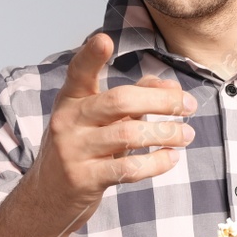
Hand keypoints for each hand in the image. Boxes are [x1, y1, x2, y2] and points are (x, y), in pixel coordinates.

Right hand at [28, 31, 197, 234]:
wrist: (48, 197)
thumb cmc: (81, 149)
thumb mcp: (98, 120)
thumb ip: (131, 98)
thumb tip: (169, 85)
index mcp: (71, 100)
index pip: (79, 72)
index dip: (90, 55)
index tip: (104, 39)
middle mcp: (68, 121)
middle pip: (119, 101)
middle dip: (161, 101)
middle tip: (188, 106)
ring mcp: (73, 151)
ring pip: (129, 135)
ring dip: (166, 133)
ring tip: (186, 134)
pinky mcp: (84, 179)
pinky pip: (128, 168)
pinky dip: (156, 162)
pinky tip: (171, 158)